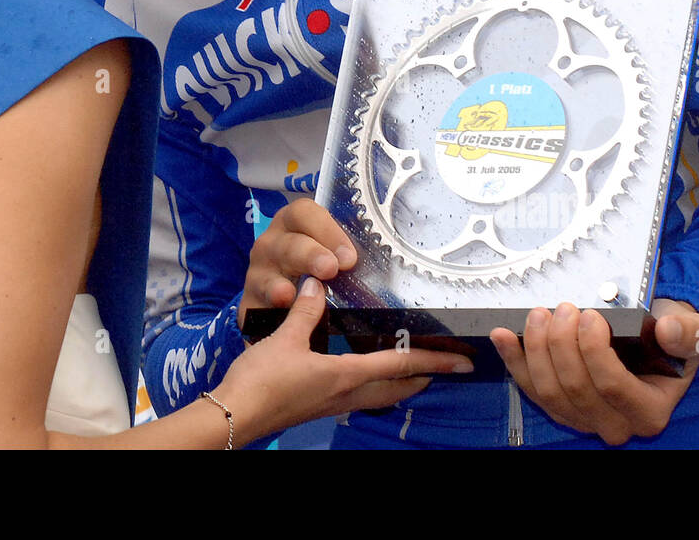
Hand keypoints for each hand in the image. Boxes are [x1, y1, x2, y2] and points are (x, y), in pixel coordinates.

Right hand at [219, 277, 473, 444]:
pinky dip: (376, 385)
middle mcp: (346, 393)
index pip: (400, 366)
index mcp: (345, 375)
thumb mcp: (284, 338)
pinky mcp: (320, 406)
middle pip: (398, 387)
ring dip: (401, 383)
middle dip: (425, 377)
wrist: (235, 415)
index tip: (463, 360)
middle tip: (446, 366)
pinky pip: (360, 396)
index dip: (434, 361)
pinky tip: (366, 374)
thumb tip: (319, 284)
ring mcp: (334, 403)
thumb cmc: (261, 381)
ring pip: (380, 395)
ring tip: (414, 369)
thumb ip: (306, 310)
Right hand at [238, 198, 356, 328]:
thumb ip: (345, 256)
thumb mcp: (327, 257)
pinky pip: (258, 300)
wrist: (278, 305)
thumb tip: (381, 266)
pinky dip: (271, 302)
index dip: (327, 230)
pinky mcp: (250, 299)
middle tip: (331, 269)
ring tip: (297, 292)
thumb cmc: (311, 273)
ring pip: (270, 271)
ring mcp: (258, 271)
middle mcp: (272, 242)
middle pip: (290, 243)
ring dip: (284, 282)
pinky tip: (282, 305)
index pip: (305, 212)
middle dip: (311, 254)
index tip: (348, 256)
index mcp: (293, 224)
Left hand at [489, 298, 698, 445]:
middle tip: (564, 308)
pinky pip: (529, 388)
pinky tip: (502, 335)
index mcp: (649, 411)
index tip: (590, 315)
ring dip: (536, 349)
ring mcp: (583, 417)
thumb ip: (690, 332)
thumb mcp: (697, 332)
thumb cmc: (673, 338)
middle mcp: (615, 423)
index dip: (594, 350)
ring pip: (548, 391)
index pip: (612, 386)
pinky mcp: (559, 405)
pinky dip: (513, 359)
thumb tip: (667, 329)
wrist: (657, 341)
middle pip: (574, 388)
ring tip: (539, 315)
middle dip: (561, 343)